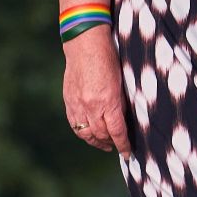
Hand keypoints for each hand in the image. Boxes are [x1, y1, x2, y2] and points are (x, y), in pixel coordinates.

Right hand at [63, 27, 128, 153]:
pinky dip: (82, 132)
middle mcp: (91, 106)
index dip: (123, 145)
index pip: (117, 131)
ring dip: (96, 141)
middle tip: (117, 147)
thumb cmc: (108, 58)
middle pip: (101, 135)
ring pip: (85, 133)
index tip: (128, 153)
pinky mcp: (68, 100)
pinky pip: (74, 124)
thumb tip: (123, 121)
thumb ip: (120, 103)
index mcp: (108, 101)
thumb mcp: (121, 81)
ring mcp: (77, 104)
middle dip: (111, 144)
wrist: (85, 43)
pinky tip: (89, 133)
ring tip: (104, 144)